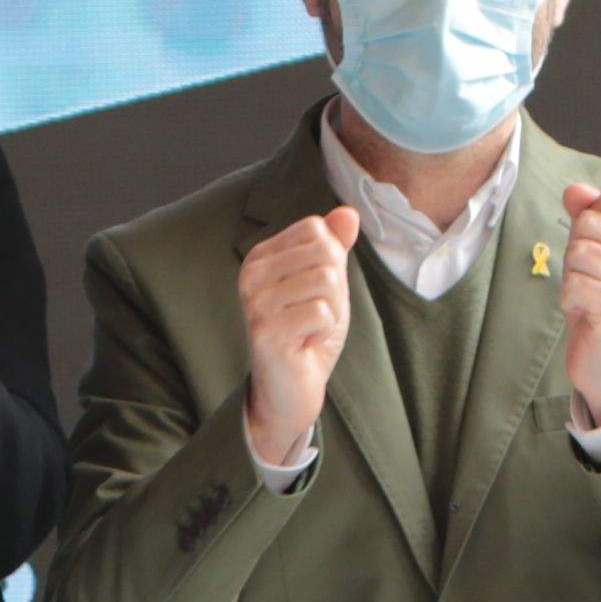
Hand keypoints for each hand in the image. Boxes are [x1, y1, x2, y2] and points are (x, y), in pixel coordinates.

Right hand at [236, 203, 357, 468]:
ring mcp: (255, 302)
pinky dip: (324, 332)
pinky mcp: (265, 329)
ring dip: (331, 312)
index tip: (312, 294)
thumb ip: (334, 248)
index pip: (317, 230)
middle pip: (325, 253)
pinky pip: (322, 313)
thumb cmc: (307, 334)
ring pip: (326, 281)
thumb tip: (349, 213)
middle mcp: (251, 274)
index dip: (332, 263)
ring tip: (308, 330)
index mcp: (261, 256)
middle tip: (313, 316)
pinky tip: (304, 344)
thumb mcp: (327, 284)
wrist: (290, 388)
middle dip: (335, 289)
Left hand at [558, 179, 600, 429]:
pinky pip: (572, 283)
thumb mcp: (599, 249)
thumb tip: (574, 190)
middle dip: (577, 249)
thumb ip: (588, 214)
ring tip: (591, 295)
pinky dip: (569, 299)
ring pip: (578, 251)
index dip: (591, 218)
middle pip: (589, 221)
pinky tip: (588, 312)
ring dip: (572, 276)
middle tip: (593, 278)